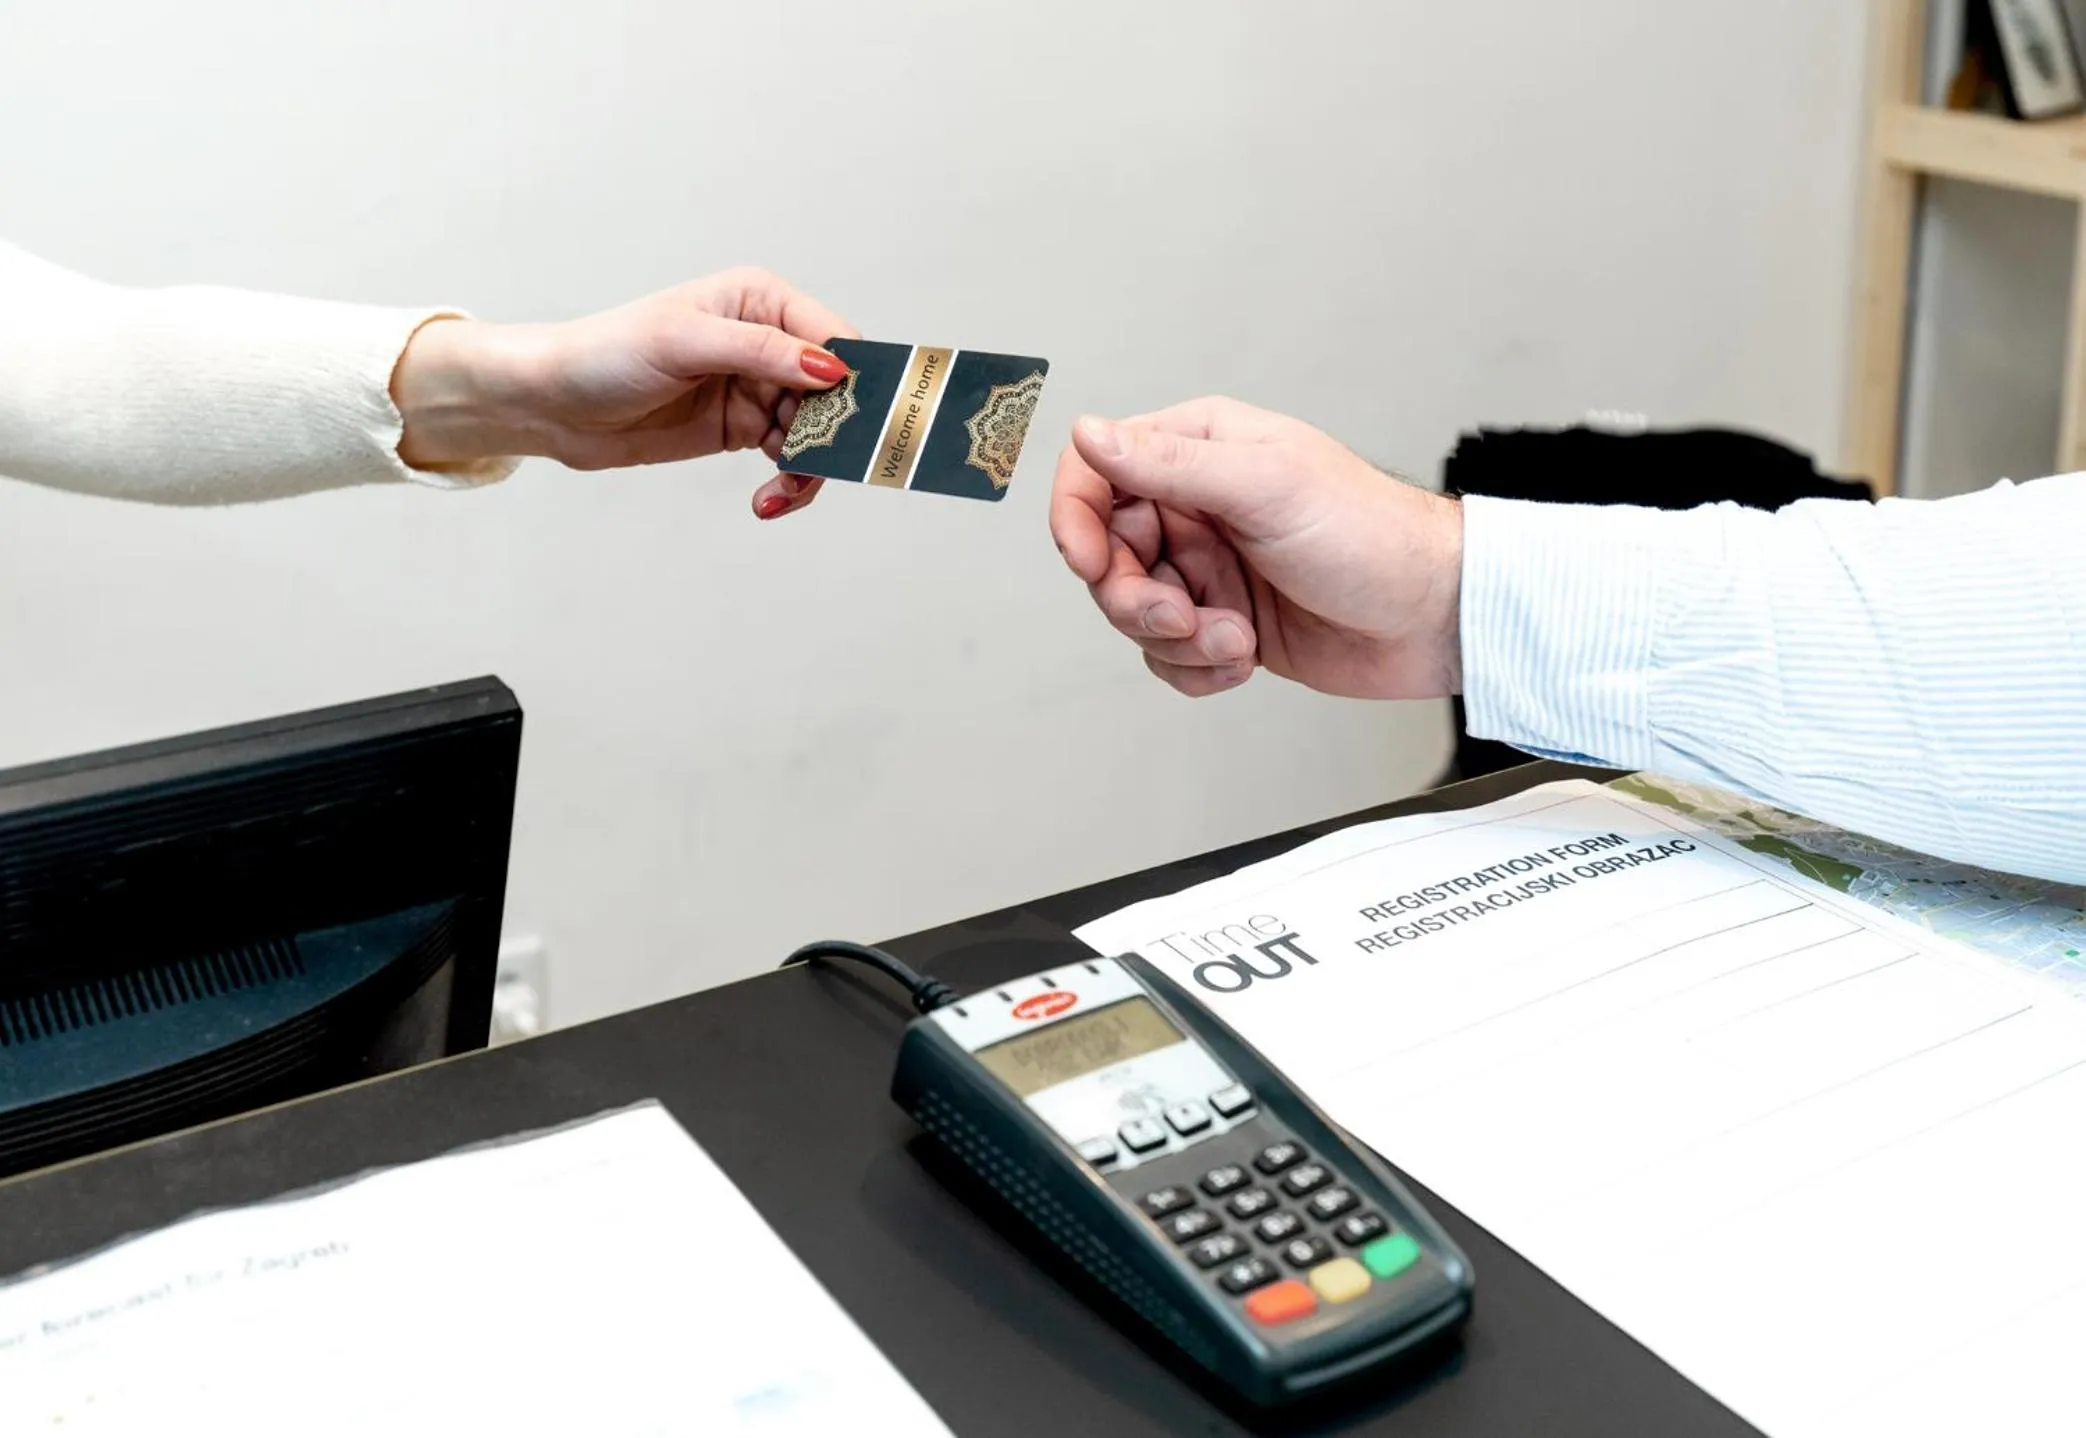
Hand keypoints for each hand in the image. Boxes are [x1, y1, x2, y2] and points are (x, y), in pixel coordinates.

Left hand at [389, 267, 856, 517]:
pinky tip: (768, 501)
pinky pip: (792, 458)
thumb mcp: (683, 343)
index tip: (870, 421)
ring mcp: (759, 387)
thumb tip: (830, 368)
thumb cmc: (606, 353)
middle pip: (836, 390)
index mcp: (760, 300)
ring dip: (812, 467)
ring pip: (819, 431)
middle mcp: (768, 340)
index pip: (834, 336)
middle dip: (838, 433)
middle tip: (825, 468)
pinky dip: (791, 483)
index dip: (859, 378)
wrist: (553, 404)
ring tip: (783, 493)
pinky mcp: (745, 429)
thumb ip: (761, 351)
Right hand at [1048, 397, 1463, 699]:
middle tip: (1186, 616)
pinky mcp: (1224, 623)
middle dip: (1139, 600)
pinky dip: (1198, 669)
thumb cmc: (1373, 535)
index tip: (1091, 563)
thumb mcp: (1267, 485)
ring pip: (1136, 614)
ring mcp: (1210, 567)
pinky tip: (1244, 657)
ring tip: (1236, 638)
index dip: (1077, 519)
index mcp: (1200, 450)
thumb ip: (1171, 463)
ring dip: (1179, 640)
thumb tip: (1090, 432)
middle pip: (1109, 556)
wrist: (1434, 618)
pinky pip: (1170, 657)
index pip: (1098, 472)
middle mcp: (1197, 506)